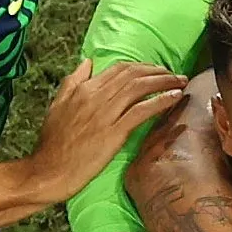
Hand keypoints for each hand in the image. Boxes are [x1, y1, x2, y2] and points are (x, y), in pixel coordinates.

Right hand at [32, 60, 188, 197]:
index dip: (143, 66)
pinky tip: (175, 97)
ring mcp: (105, 114)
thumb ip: (73, 81)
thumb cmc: (54, 141)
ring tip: (181, 82)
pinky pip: (142, 111)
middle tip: (175, 75)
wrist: (50, 169)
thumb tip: (88, 61)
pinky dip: (161, 101)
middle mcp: (95, 96)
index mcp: (83, 88)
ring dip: (165, 82)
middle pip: (134, 74)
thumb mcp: (58, 104)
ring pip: (140, 88)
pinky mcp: (114, 132)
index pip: (120, 68)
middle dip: (158, 71)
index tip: (157, 70)